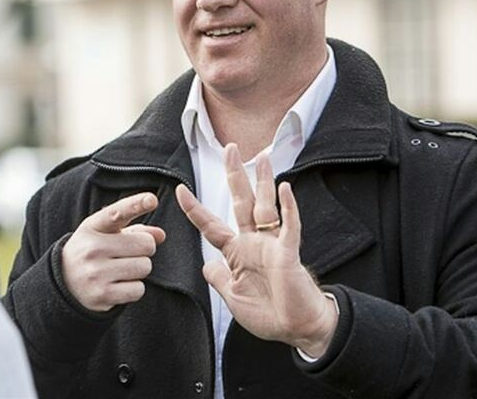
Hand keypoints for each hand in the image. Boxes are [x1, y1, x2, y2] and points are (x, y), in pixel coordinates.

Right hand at [62, 192, 166, 311]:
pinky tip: (119, 285)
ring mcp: (96, 272)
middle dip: (144, 250)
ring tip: (122, 270)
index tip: (152, 199)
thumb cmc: (93, 251)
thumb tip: (160, 235)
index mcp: (93, 227)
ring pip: (144, 267)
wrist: (64, 281)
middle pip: (146, 245)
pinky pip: (138, 289)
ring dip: (139, 270)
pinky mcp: (102, 294)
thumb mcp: (107, 234)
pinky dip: (134, 288)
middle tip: (128, 254)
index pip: (117, 213)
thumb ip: (136, 230)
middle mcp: (92, 248)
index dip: (136, 205)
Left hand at [175, 144, 337, 357]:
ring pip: (266, 206)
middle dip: (235, 175)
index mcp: (237, 253)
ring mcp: (272, 245)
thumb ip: (219, 279)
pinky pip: (289, 227)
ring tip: (261, 157)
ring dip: (263, 181)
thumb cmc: (268, 313)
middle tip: (230, 148)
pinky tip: (285, 189)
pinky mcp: (289, 253)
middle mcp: (254, 242)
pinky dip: (288, 209)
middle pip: (242, 202)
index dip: (195, 209)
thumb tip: (207, 266)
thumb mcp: (232, 297)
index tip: (180, 190)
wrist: (297, 328)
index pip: (211, 225)